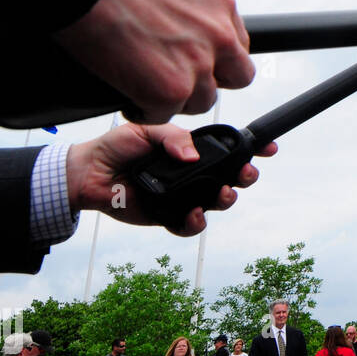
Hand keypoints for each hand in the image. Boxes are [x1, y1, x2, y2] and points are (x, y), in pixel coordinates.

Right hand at [53, 0, 253, 122]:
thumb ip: (188, 5)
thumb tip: (177, 17)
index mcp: (220, 3)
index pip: (236, 44)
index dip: (216, 57)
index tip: (194, 59)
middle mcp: (219, 34)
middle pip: (237, 77)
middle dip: (209, 81)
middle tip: (177, 79)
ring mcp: (198, 64)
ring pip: (202, 101)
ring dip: (176, 99)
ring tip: (146, 90)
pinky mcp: (171, 89)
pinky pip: (164, 115)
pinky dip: (145, 111)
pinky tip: (129, 99)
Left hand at [66, 121, 277, 234]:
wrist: (88, 173)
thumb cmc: (116, 147)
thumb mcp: (145, 130)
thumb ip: (173, 137)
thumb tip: (193, 157)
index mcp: (192, 151)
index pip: (228, 150)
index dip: (252, 149)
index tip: (268, 148)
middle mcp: (193, 174)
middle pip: (231, 177)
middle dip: (246, 175)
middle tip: (246, 173)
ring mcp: (183, 196)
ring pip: (217, 202)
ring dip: (227, 199)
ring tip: (223, 194)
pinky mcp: (168, 217)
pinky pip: (190, 225)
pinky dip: (196, 222)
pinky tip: (193, 214)